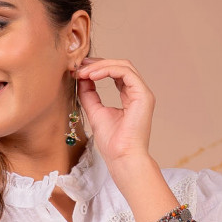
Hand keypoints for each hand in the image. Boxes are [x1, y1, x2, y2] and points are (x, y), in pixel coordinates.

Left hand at [75, 57, 155, 171]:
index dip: (97, 68)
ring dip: (100, 65)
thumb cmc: (113, 143)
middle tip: (78, 66)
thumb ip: (89, 95)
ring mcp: (142, 93)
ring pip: (123, 66)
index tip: (78, 70)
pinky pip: (125, 72)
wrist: (122, 157)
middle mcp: (138, 93)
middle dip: (97, 64)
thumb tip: (81, 77)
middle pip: (119, 66)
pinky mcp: (143, 95)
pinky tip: (92, 76)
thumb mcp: (95, 112)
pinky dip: (107, 70)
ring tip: (83, 72)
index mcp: (130, 97)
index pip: (115, 73)